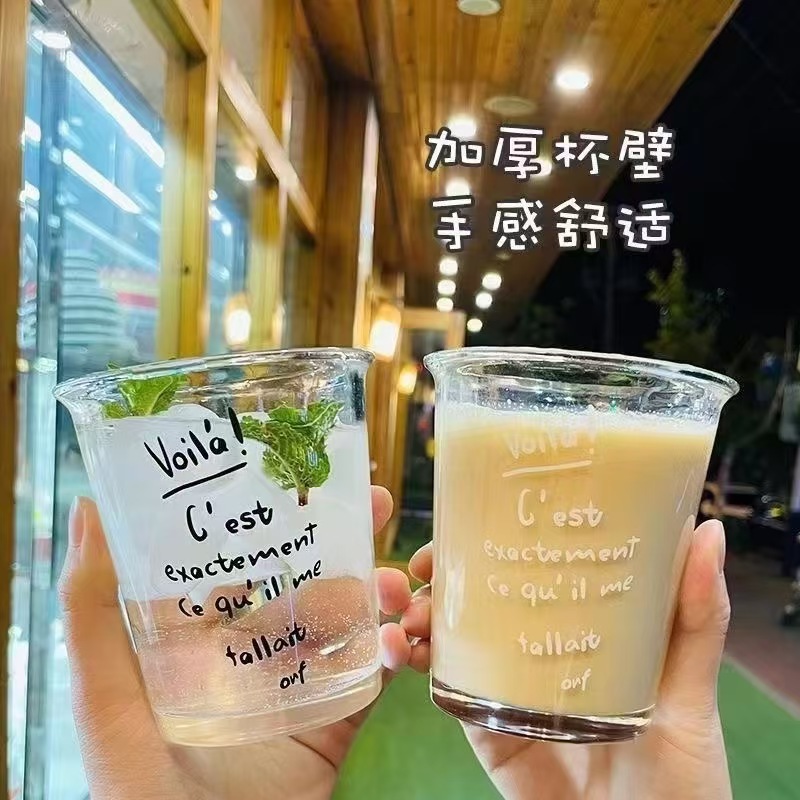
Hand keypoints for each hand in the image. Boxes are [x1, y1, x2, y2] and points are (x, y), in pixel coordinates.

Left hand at [59, 488, 414, 799]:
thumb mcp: (109, 710)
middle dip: (345, 535)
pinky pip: (376, 673)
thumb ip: (93, 618)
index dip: (274, 513)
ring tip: (396, 583)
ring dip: (379, 589)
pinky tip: (403, 639)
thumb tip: (88, 510)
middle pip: (306, 577)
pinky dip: (396, 648)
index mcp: (202, 642)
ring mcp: (302, 687)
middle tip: (376, 501)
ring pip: (351, 617)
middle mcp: (255, 655)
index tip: (309, 476)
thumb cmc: (150, 796)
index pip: (241, 560)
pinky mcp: (340, 723)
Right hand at [403, 519, 732, 799]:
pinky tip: (403, 650)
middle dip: (439, 574)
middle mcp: (535, 649)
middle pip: (475, 598)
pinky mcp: (486, 729)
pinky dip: (414, 664)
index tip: (462, 519)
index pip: (526, 569)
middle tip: (422, 567)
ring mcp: (506, 688)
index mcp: (578, 627)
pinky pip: (445, 689)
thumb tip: (709, 529)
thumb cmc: (679, 773)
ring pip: (449, 636)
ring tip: (405, 611)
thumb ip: (696, 618)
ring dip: (417, 614)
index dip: (488, 540)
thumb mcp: (690, 689)